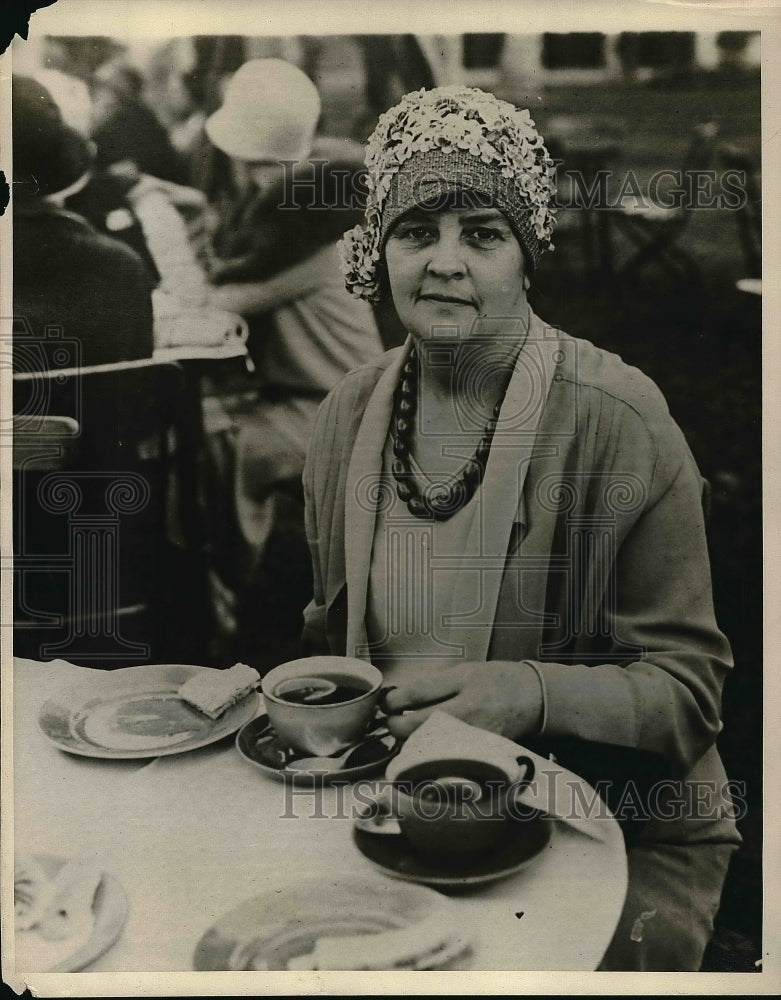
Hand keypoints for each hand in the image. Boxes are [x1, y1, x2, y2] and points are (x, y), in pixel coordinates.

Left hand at [382, 661, 542, 741]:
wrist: (531, 697)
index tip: (387, 703)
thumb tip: (399, 698)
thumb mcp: (464, 670)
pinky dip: (430, 755)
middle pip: (417, 726)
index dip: (394, 701)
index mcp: (464, 684)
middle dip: (395, 726)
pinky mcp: (478, 755)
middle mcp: (468, 713)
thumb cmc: (495, 680)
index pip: (417, 695)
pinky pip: (444, 759)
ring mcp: (473, 738)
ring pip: (427, 747)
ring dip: (410, 742)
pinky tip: (426, 747)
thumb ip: (433, 685)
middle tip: (391, 721)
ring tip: (407, 732)